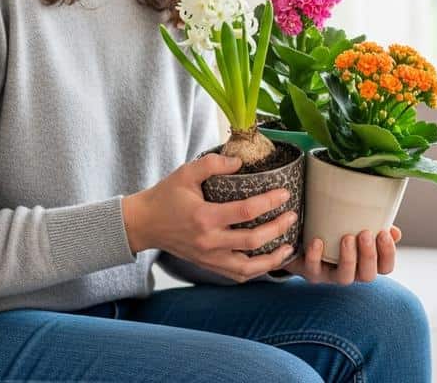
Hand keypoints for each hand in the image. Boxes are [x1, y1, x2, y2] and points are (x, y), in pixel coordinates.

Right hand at [122, 152, 295, 282]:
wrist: (144, 224)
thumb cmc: (165, 196)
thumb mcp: (186, 172)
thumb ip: (213, 163)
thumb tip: (240, 161)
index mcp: (205, 217)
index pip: (246, 211)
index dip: (269, 202)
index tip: (285, 193)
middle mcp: (209, 241)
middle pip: (253, 240)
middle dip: (278, 228)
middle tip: (293, 216)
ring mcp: (209, 257)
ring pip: (248, 267)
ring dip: (272, 259)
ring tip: (289, 246)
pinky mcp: (208, 265)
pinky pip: (237, 275)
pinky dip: (256, 270)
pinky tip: (269, 261)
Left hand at [283, 226, 401, 284]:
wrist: (302, 238)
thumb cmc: (337, 230)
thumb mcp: (357, 226)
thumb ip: (376, 226)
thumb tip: (395, 232)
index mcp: (366, 263)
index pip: (385, 267)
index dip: (388, 254)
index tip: (384, 233)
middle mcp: (352, 273)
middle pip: (368, 276)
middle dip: (369, 255)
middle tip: (365, 233)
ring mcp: (331, 276)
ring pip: (344, 278)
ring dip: (348, 259)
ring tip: (346, 237)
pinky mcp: (311, 273)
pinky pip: (313, 269)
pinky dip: (315, 256)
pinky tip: (317, 240)